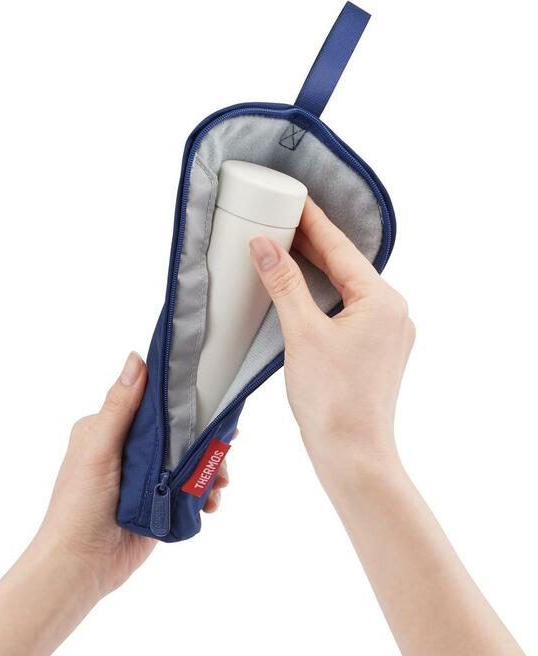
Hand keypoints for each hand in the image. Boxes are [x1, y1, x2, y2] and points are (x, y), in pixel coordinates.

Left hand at [37, 352, 228, 596]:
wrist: (80, 565)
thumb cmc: (79, 503)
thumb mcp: (99, 448)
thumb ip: (120, 406)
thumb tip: (136, 358)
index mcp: (110, 427)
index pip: (153, 400)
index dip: (183, 396)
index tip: (213, 394)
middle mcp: (130, 447)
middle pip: (179, 429)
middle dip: (206, 437)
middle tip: (227, 446)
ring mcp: (148, 475)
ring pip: (190, 459)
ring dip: (211, 467)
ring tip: (222, 482)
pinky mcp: (161, 501)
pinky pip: (191, 488)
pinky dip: (206, 492)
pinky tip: (212, 502)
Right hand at [249, 197, 414, 479]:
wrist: (352, 455)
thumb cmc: (332, 400)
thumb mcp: (302, 333)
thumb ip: (284, 283)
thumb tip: (265, 245)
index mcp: (382, 301)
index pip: (341, 248)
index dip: (314, 222)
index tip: (293, 199)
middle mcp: (392, 312)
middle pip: (346, 266)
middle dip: (313, 245)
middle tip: (282, 220)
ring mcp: (387, 334)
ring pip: (346, 289)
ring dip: (317, 270)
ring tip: (287, 249)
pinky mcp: (374, 352)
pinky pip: (348, 311)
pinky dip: (323, 297)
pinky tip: (302, 293)